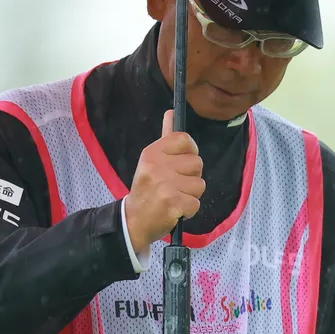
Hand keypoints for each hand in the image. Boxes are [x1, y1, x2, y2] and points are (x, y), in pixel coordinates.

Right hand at [124, 109, 205, 254]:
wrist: (134, 220)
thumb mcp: (151, 161)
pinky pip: (196, 203)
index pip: (184, 139)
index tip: (184, 162)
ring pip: (200, 185)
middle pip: (197, 164)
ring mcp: (165, 185)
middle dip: (191, 177)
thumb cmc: (147, 189)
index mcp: (152, 153)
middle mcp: (157, 166)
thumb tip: (171, 113)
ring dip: (190, 195)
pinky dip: (189, 210)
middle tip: (174, 186)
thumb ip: (166, 139)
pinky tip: (175, 210)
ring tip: (174, 198)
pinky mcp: (173, 203)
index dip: (191, 151)